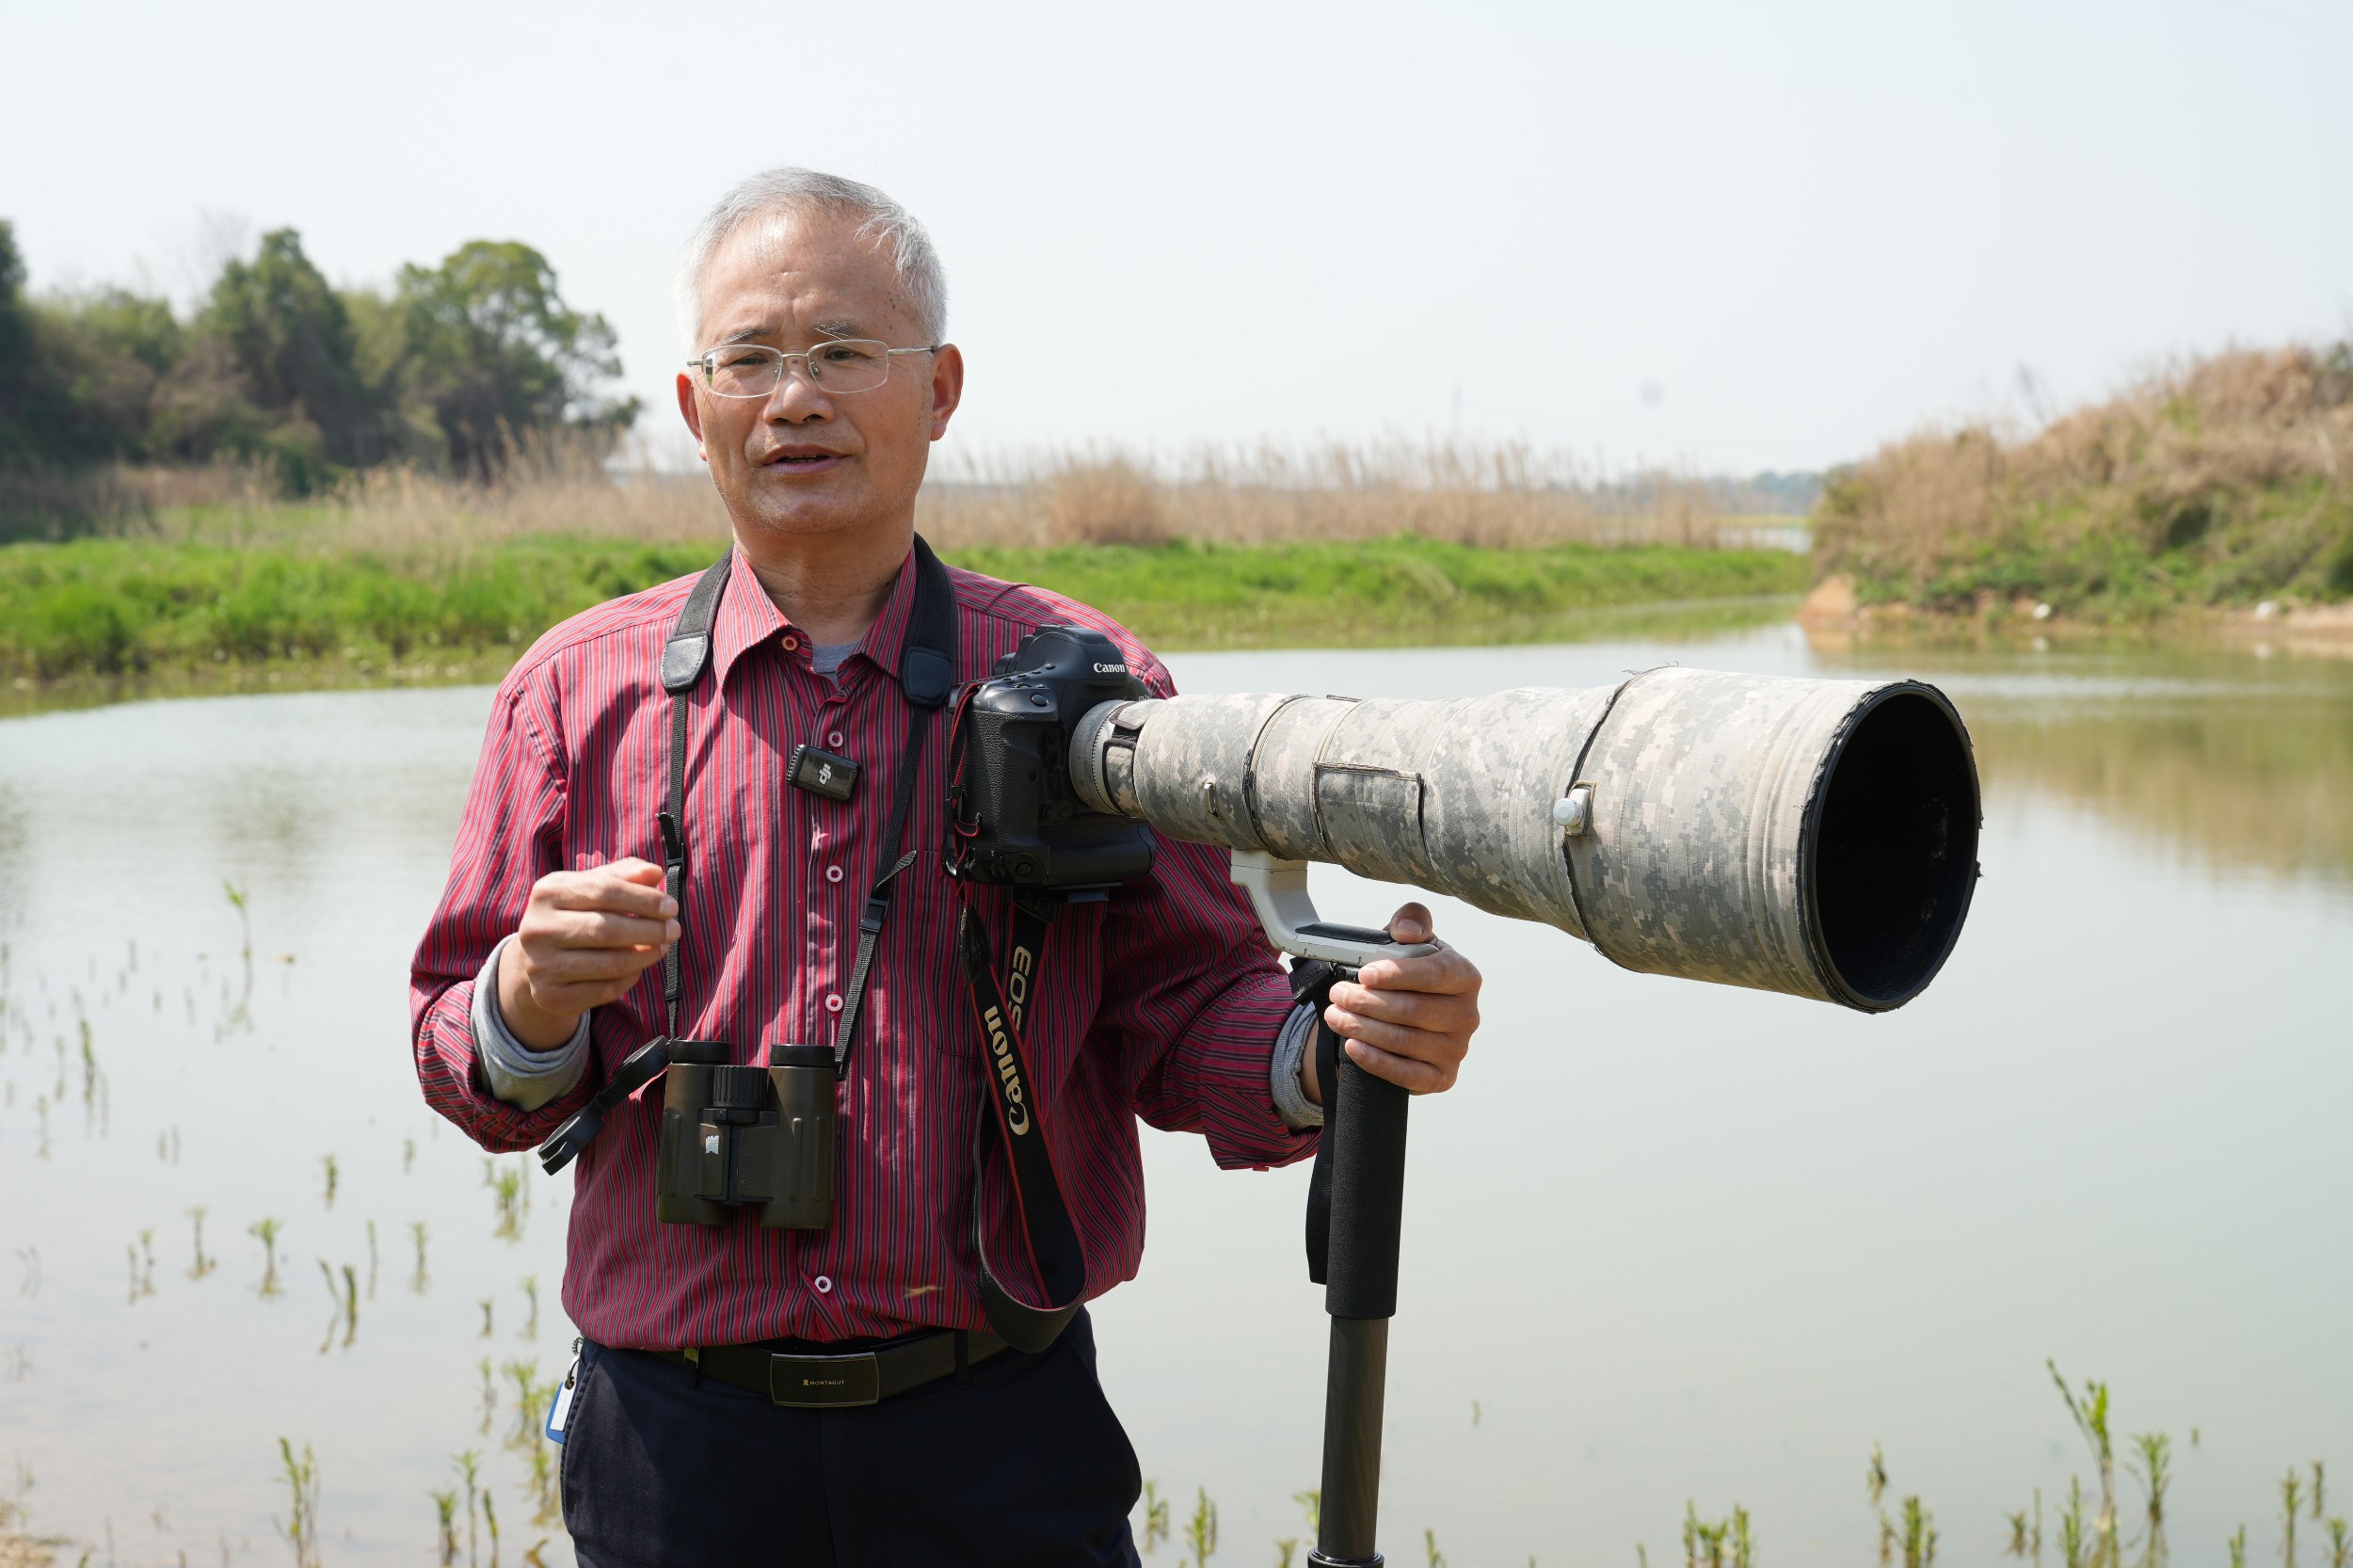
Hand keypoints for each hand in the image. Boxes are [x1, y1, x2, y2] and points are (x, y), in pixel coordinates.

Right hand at [496, 858, 679, 1049]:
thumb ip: (622, 876)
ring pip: (609, 963)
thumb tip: (654, 873)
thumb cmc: (574, 916)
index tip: (671, 906)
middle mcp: (537, 928)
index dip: (643, 899)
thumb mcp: (591, 888)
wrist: (536, 963)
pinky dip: (630, 978)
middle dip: (649, 929)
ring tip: (662, 947)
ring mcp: (541, 965)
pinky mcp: (551, 996)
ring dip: (645, 955)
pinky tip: (638, 967)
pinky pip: (605, 990)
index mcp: (547, 892)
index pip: (604, 890)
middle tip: (674, 929)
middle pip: (606, 929)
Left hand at [1299, 903, 1480, 1103]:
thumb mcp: (1411, 942)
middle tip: (1339, 994)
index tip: (1365, 974)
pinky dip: (1377, 1061)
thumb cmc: (1411, 976)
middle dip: (1370, 1002)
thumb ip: (1412, 921)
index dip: (1398, 974)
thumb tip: (1406, 931)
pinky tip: (1353, 1047)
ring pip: (1406, 1041)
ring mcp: (1457, 1049)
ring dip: (1364, 1029)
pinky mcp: (1441, 1077)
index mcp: (1465, 976)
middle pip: (1415, 1010)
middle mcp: (1468, 1014)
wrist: (1407, 1017)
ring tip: (1336, 1016)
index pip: (1435, 974)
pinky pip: (1408, 1075)